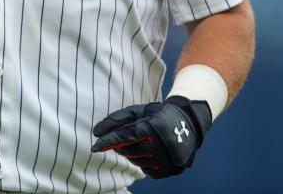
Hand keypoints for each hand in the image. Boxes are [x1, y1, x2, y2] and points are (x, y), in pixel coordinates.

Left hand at [90, 95, 211, 178]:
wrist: (188, 123)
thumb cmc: (157, 115)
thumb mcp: (138, 111)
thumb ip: (116, 120)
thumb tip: (96, 132)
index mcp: (153, 127)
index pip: (125, 137)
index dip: (108, 142)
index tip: (95, 147)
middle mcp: (161, 145)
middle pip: (129, 151)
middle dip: (122, 146)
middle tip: (126, 137)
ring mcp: (168, 160)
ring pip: (137, 162)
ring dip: (133, 154)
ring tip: (142, 142)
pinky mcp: (171, 170)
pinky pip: (148, 171)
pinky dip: (144, 163)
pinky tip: (149, 152)